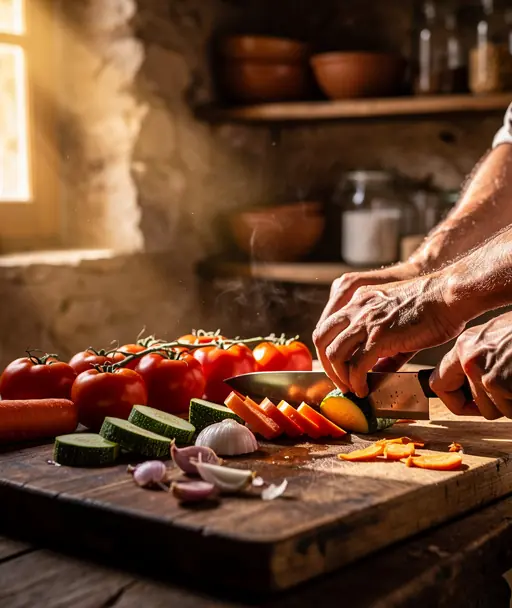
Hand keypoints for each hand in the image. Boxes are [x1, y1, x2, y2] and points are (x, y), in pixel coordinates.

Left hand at [313, 273, 464, 396]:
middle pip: (321, 339)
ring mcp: (366, 321)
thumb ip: (380, 345)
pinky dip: (356, 382)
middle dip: (326, 366)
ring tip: (352, 388)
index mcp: (359, 300)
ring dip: (339, 376)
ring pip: (334, 354)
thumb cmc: (431, 308)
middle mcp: (356, 308)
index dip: (326, 350)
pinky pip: (356, 365)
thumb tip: (373, 374)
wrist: (449, 295)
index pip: (327, 326)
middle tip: (340, 382)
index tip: (336, 368)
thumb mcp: (394, 320)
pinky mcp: (379, 336)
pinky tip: (364, 390)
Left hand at [430, 312, 511, 418]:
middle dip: (500, 404)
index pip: (439, 384)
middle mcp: (470, 362)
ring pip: (500, 411)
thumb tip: (467, 381)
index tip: (469, 404)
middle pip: (481, 406)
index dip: (456, 400)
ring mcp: (488, 377)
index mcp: (464, 347)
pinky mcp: (504, 387)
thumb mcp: (495, 335)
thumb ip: (478, 357)